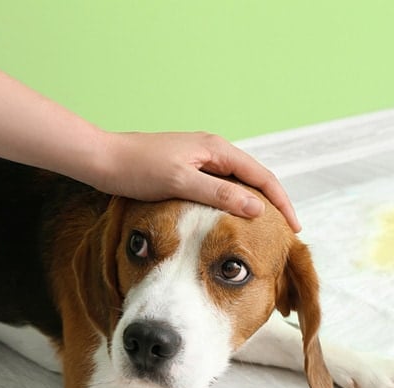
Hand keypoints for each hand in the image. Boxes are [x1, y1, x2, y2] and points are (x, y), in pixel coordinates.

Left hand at [91, 131, 300, 231]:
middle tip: (284, 232)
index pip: (262, 176)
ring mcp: (200, 160)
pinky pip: (220, 189)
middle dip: (272, 204)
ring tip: (264, 230)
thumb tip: (256, 207)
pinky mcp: (187, 171)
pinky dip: (232, 205)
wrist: (101, 160)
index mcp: (216, 149)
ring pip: (237, 185)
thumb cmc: (137, 169)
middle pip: (254, 179)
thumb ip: (219, 195)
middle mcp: (212, 151)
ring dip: (252, 205)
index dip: (281, 203)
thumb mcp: (181, 183)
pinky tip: (231, 222)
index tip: (292, 228)